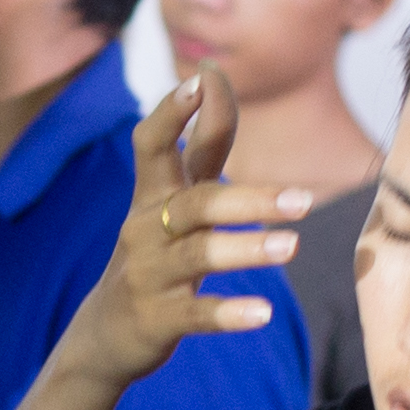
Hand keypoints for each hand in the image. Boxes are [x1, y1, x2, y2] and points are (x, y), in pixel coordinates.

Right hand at [46, 63, 305, 394]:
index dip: (175, 111)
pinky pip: (194, 314)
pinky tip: (261, 312)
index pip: (154, 144)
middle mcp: (146, 228)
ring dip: (247, 250)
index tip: (202, 79)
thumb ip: (197, 149)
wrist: (105, 334)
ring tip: (292, 247)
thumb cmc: (153, 256)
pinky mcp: (155, 318)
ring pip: (199, 255)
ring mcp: (148, 274)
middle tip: (304, 201)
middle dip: (249, 199)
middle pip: (196, 204)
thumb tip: (213, 74)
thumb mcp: (168, 204)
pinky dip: (228, 313)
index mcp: (151, 196)